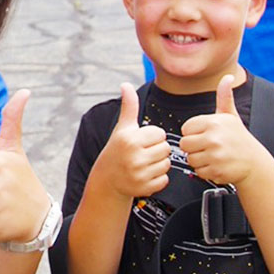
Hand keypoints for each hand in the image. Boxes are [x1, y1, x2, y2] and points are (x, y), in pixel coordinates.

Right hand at [91, 83, 169, 199]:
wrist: (107, 179)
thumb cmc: (117, 149)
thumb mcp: (122, 128)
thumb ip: (129, 106)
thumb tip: (125, 85)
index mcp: (130, 139)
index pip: (160, 133)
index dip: (152, 137)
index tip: (141, 141)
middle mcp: (134, 157)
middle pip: (166, 149)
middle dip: (157, 150)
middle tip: (143, 153)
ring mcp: (139, 174)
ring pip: (166, 164)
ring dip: (158, 164)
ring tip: (144, 164)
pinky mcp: (144, 188)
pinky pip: (164, 180)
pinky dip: (157, 179)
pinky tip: (145, 175)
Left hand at [179, 74, 267, 185]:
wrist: (255, 163)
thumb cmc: (239, 138)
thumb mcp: (230, 115)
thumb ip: (224, 96)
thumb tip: (228, 76)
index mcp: (214, 122)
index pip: (186, 128)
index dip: (193, 133)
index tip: (206, 135)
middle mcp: (214, 138)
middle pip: (185, 145)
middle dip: (194, 147)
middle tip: (209, 147)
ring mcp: (215, 155)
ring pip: (190, 159)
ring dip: (199, 160)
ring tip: (214, 156)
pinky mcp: (216, 171)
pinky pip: (198, 172)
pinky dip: (205, 171)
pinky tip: (217, 165)